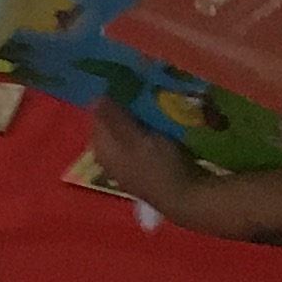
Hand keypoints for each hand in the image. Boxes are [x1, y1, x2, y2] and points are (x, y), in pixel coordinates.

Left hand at [87, 101, 209, 222]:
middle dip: (128, 108)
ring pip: (130, 132)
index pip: (98, 118)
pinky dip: (151, 131)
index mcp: (103, 151)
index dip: (110, 100)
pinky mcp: (147, 168)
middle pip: (114, 125)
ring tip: (157, 103)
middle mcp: (111, 159)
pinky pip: (144, 141)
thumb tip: (93, 98)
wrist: (188, 197)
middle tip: (145, 91)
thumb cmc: (158, 166)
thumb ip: (114, 119)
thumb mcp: (134, 138)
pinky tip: (165, 123)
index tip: (129, 85)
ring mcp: (129, 165)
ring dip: (141, 118)